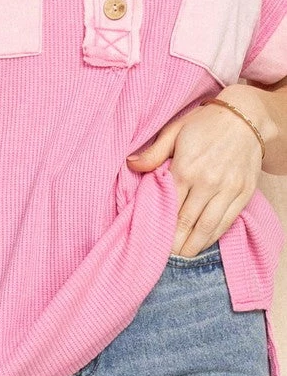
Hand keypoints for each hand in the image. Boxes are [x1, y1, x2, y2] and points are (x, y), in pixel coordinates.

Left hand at [126, 89, 267, 257]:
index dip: (160, 227)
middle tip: (162, 258)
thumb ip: (153, 152)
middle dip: (174, 243)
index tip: (150, 242)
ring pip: (208, 227)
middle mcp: (208, 183)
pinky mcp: (243, 193)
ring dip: (194, 246)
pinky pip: (227, 221)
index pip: (169, 207)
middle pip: (187, 222)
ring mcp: (228, 190)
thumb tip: (130, 164)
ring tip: (181, 258)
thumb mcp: (174, 130)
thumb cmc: (205, 123)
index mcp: (186, 168)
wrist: (245, 117)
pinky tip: (203, 243)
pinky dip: (214, 236)